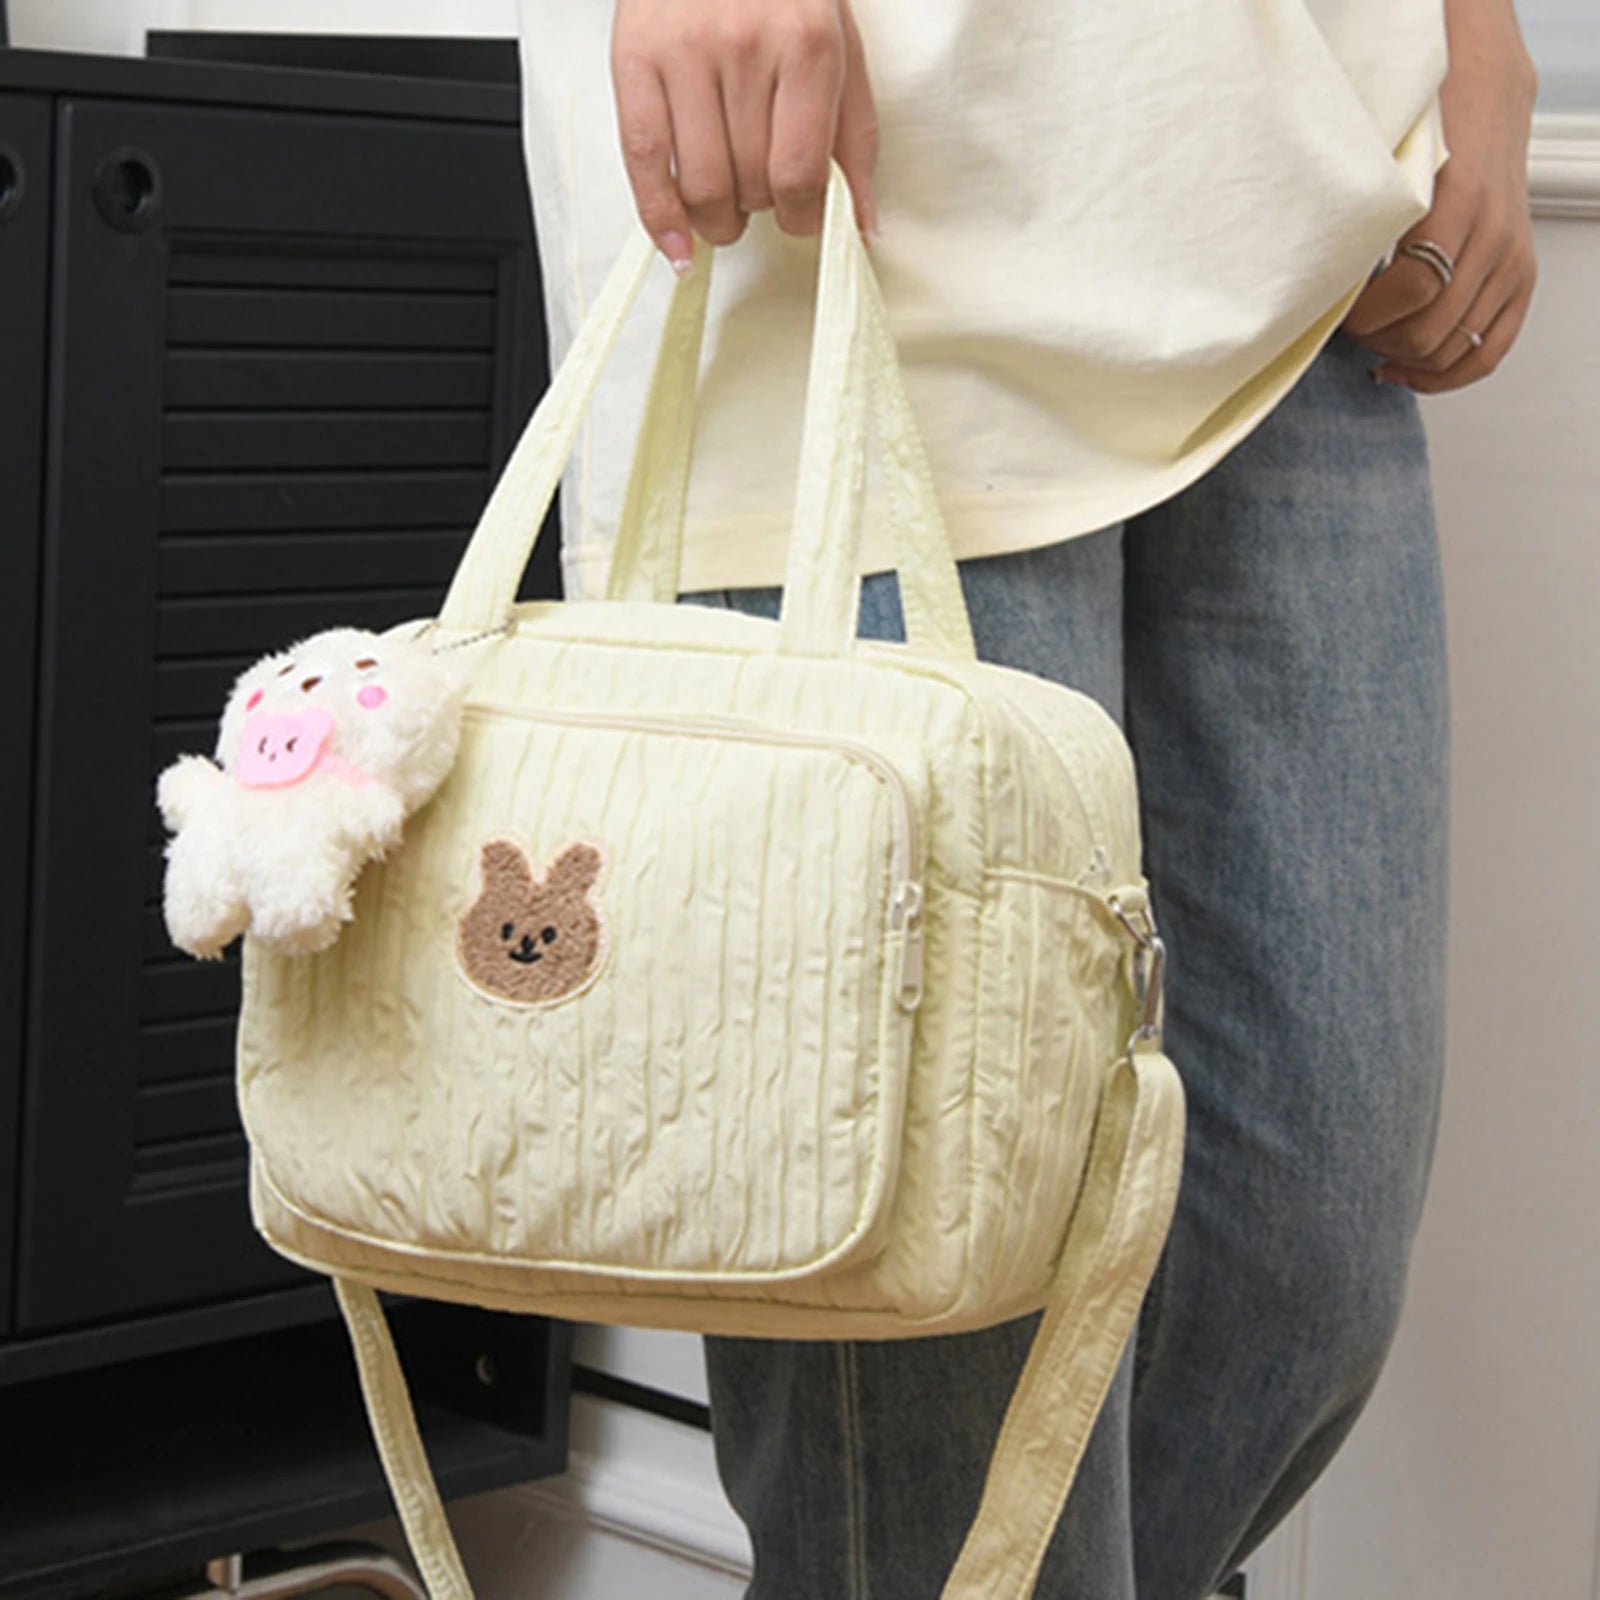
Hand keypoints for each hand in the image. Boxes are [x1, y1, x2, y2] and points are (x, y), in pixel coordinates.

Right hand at [610, 0, 878, 272]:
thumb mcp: (841, 50)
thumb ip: (854, 140)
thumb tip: (861, 227)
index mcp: (806, 45)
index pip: (800, 174)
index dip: (803, 218)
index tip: (801, 218)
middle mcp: (744, 46)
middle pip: (749, 184)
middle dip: (759, 210)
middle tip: (760, 195)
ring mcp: (684, 53)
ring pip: (700, 185)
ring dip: (717, 221)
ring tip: (725, 211)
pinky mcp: (634, 59)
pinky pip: (644, 162)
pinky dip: (660, 220)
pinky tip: (677, 248)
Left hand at [1341, 0, 1537, 392]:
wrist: (1483, 99)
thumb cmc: (1424, 127)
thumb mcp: (1385, 157)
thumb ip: (1357, 210)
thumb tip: (1303, 270)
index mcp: (1458, 202)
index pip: (1411, 288)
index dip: (1365, 314)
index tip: (1336, 310)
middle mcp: (1493, 237)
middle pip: (1428, 329)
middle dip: (1378, 338)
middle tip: (1350, 326)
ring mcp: (1511, 262)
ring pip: (1452, 349)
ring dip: (1404, 356)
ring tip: (1373, 342)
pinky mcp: (1521, 280)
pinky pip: (1487, 353)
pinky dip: (1444, 374)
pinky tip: (1403, 368)